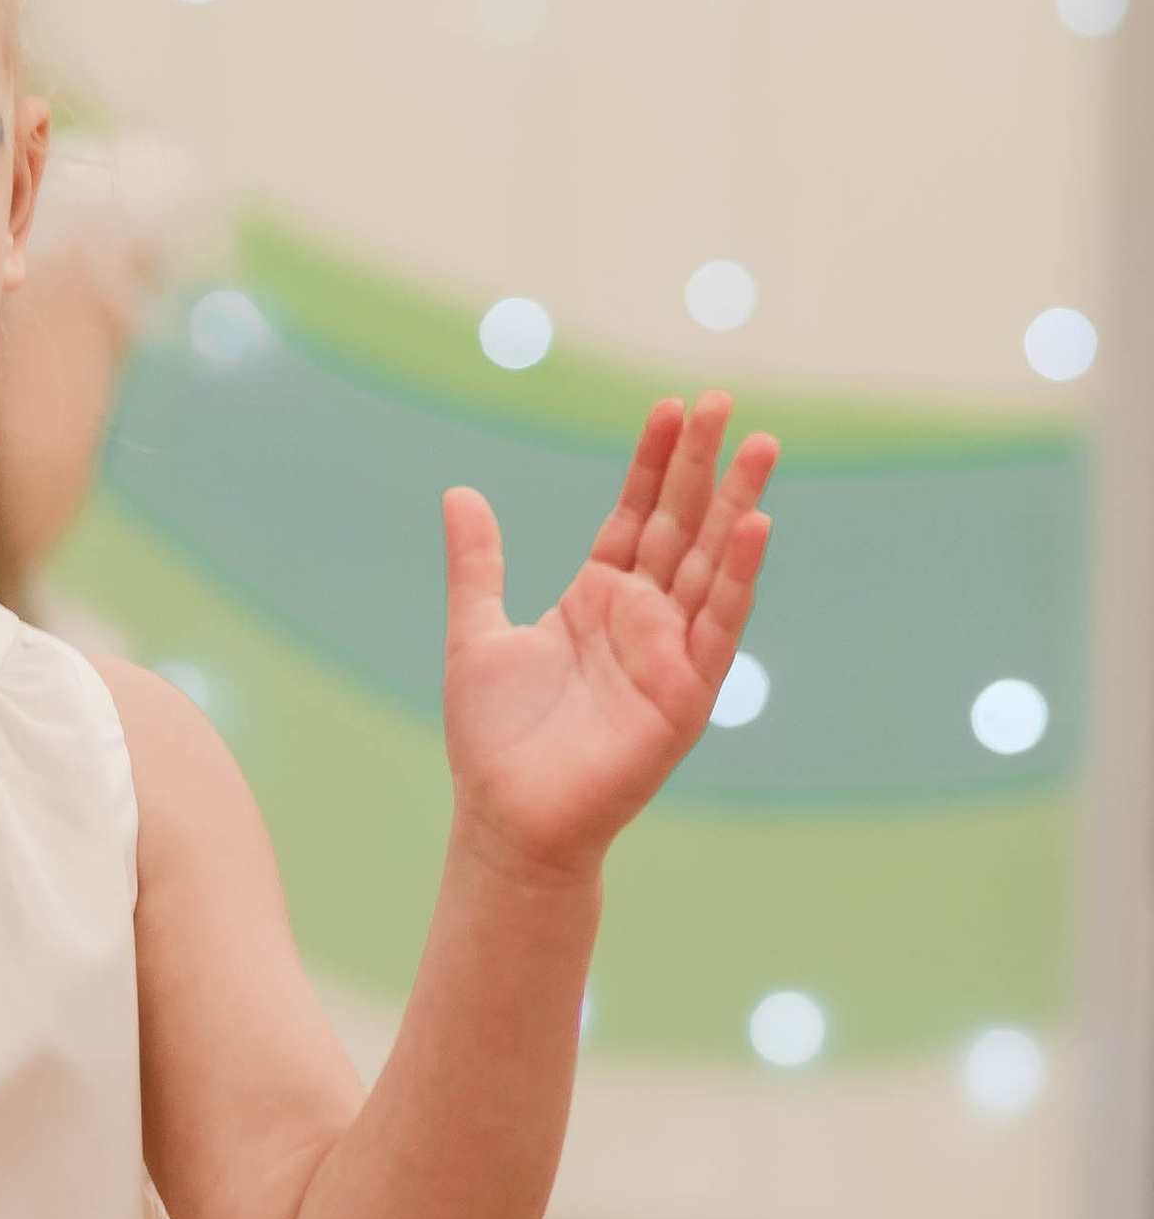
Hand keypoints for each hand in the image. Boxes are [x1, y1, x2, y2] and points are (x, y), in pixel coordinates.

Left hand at [441, 392, 775, 880]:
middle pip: (681, 526)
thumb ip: (477, 564)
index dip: (652, 462)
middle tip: (724, 400)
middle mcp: (642, 618)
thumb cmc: (494, 739)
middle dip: (702, 465)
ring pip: (709, 564)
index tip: (670, 406)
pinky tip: (756, 525)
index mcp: (598, 598)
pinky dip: (738, 576)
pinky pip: (719, 626)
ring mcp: (669, 653)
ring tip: (760, 445)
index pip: (635, 514)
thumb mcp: (478, 632)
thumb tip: (459, 493)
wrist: (509, 819)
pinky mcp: (686, 694)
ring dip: (736, 505)